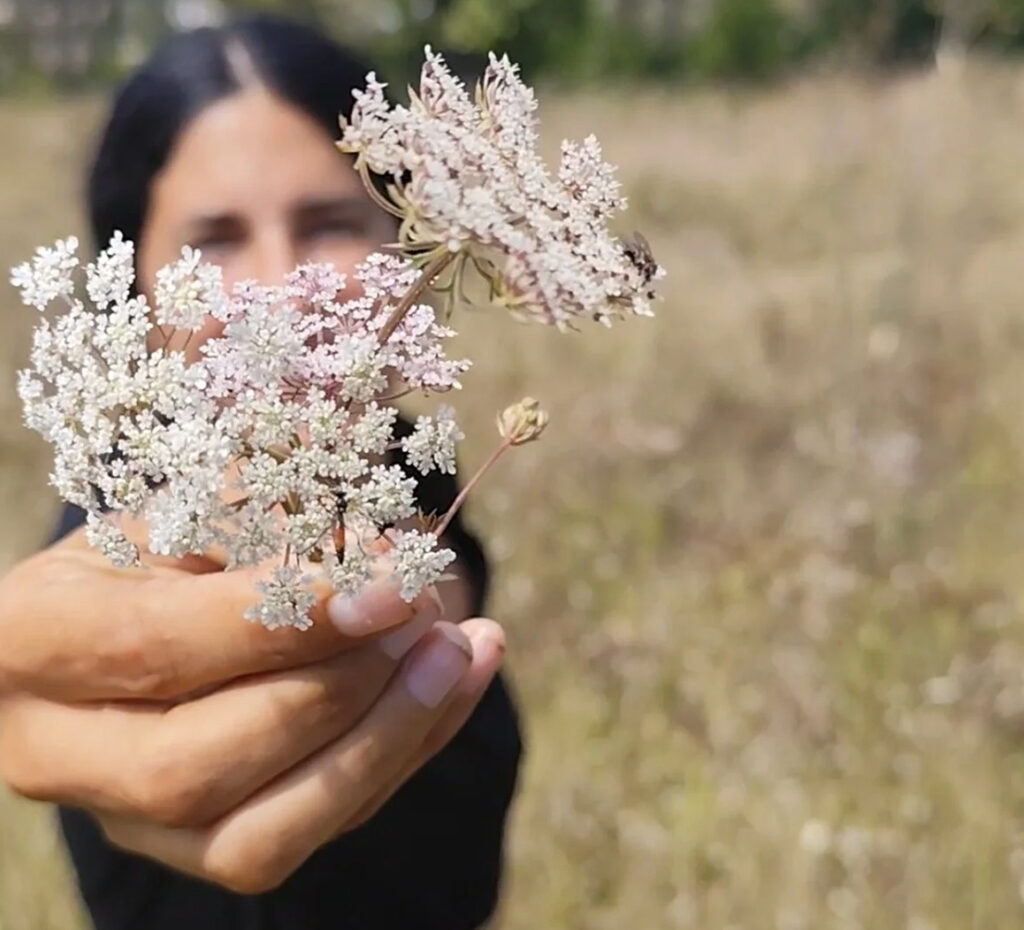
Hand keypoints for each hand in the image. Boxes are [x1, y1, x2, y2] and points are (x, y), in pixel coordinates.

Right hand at [0, 528, 505, 891]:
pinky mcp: (207, 848)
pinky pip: (315, 829)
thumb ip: (265, 517)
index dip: (281, 620)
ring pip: (260, 836)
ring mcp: (132, 820)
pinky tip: (461, 679)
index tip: (388, 581)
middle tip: (423, 613)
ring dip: (385, 740)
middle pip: (196, 765)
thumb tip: (372, 542)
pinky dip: (406, 752)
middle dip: (334, 691)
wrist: (145, 612)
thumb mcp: (195, 508)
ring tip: (462, 648)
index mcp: (33, 641)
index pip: (156, 647)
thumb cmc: (169, 546)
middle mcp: (60, 753)